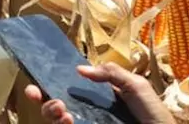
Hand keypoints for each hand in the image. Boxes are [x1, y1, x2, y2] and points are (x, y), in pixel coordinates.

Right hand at [24, 62, 173, 123]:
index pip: (66, 89)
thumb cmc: (153, 113)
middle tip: (44, 97)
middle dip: (43, 101)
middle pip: (54, 106)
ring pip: (57, 121)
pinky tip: (69, 120)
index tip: (35, 84)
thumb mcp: (136, 85)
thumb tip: (79, 69)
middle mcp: (88, 113)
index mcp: (95, 97)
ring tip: (62, 111)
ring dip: (51, 113)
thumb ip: (110, 73)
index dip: (47, 85)